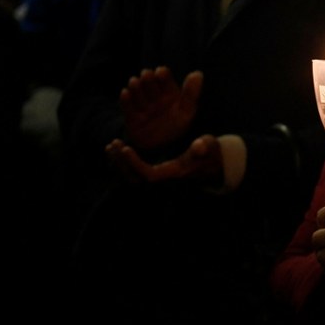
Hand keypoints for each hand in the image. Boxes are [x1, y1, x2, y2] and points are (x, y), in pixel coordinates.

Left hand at [105, 134, 223, 186]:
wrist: (213, 165)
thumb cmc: (210, 154)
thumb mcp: (211, 147)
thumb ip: (205, 146)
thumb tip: (199, 146)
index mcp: (174, 173)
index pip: (149, 175)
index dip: (135, 164)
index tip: (126, 148)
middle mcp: (164, 179)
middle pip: (135, 179)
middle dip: (122, 163)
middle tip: (114, 144)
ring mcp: (158, 178)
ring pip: (131, 178)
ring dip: (118, 163)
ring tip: (111, 145)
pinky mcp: (154, 173)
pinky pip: (133, 173)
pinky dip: (122, 163)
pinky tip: (116, 148)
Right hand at [120, 66, 202, 151]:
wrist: (167, 149)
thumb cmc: (180, 127)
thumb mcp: (188, 110)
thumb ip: (191, 93)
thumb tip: (198, 73)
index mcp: (169, 92)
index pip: (165, 80)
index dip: (163, 75)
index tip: (161, 71)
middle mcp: (155, 98)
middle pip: (149, 85)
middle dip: (148, 79)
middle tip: (146, 74)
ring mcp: (143, 108)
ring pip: (138, 94)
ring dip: (136, 87)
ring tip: (134, 81)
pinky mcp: (132, 119)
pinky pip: (128, 109)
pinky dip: (126, 101)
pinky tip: (125, 92)